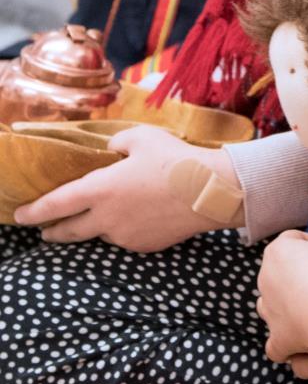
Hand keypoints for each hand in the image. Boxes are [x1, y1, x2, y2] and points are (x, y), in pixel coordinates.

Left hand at [13, 125, 240, 251]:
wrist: (211, 190)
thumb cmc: (174, 159)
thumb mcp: (141, 137)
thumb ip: (116, 144)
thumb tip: (109, 153)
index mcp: (101, 189)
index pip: (56, 205)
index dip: (35, 211)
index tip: (21, 215)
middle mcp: (107, 218)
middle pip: (69, 231)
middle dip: (52, 231)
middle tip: (44, 230)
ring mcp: (126, 236)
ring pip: (100, 233)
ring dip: (94, 226)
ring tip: (101, 213)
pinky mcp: (144, 246)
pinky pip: (125, 237)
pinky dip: (122, 228)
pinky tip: (136, 215)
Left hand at [257, 229, 307, 372]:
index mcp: (276, 251)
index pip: (291, 240)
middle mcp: (264, 279)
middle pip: (277, 273)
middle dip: (294, 277)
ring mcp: (267, 310)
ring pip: (268, 306)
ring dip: (280, 308)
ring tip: (304, 312)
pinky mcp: (275, 338)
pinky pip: (275, 344)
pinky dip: (285, 344)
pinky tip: (298, 344)